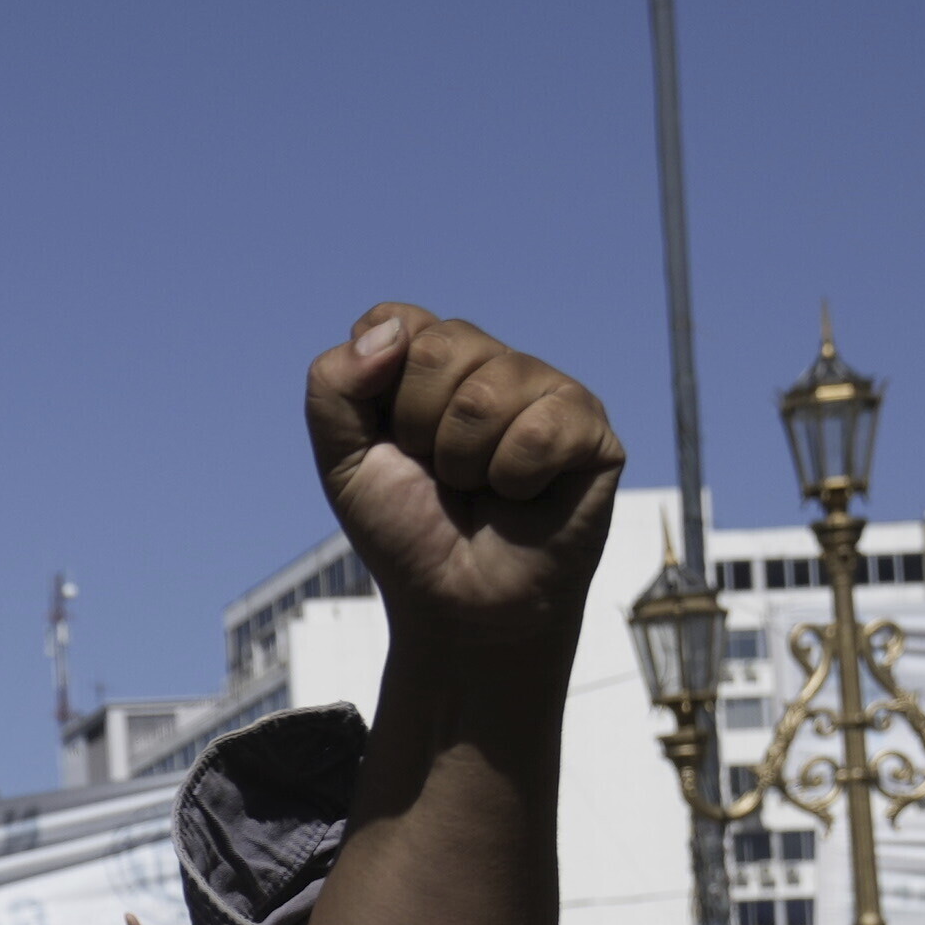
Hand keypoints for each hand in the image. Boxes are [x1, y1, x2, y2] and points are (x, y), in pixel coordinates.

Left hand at [300, 303, 620, 652]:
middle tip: (439, 473)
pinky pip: (540, 428)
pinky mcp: (591, 429)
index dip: (378, 385)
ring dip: (464, 461)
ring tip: (479, 490)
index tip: (390, 439)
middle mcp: (493, 365)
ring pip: (487, 391)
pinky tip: (522, 498)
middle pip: (440, 344)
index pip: (396, 320)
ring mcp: (547, 391)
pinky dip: (515, 478)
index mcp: (434, 363)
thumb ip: (333, 387)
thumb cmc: (407, 530)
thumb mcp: (342, 460)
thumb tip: (389, 333)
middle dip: (419, 427)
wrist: (458, 605)